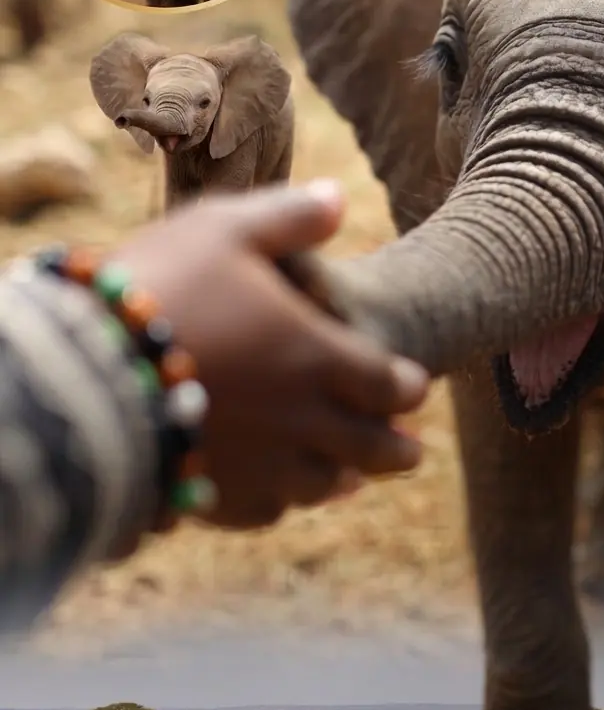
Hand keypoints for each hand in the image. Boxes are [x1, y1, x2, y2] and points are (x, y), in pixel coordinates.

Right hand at [108, 180, 430, 528]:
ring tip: (353, 477)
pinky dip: (282, 504)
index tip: (415, 387)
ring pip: (320, 485)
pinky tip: (279, 497)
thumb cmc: (159, 286)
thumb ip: (289, 216)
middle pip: (370, 448)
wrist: (83, 366)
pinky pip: (262, 511)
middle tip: (414, 451)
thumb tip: (339, 198)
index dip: (408, 386)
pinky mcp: (213, 494)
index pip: (388, 383)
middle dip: (398, 449)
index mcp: (318, 357)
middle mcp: (302, 420)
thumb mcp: (227, 227)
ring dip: (345, 478)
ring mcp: (258, 465)